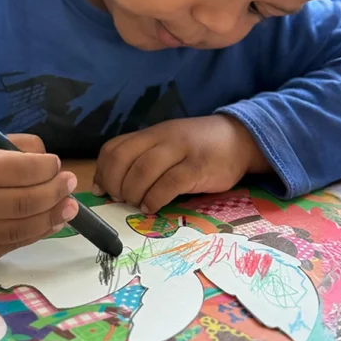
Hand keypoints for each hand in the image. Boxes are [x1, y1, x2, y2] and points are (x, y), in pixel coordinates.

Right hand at [0, 134, 77, 264]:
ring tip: (70, 206)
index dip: (45, 168)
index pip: (18, 171)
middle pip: (25, 202)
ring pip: (23, 229)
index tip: (56, 164)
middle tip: (71, 183)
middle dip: (55, 192)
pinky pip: (13, 246)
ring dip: (53, 217)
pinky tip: (50, 222)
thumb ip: (13, 148)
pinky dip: (36, 234)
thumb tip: (50, 163)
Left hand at [92, 115, 270, 213]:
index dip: (102, 171)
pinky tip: (152, 207)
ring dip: (133, 192)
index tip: (102, 190)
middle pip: (123, 158)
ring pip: (143, 170)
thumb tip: (107, 185)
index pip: (114, 148)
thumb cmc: (197, 146)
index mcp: (151, 133)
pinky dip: (155, 198)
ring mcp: (181, 151)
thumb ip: (141, 158)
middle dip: (114, 184)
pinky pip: (169, 183)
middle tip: (119, 199)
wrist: (238, 138)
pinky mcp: (198, 167)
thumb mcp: (166, 145)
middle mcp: (162, 138)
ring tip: (136, 204)